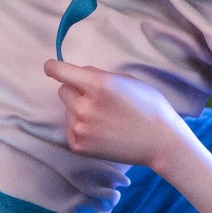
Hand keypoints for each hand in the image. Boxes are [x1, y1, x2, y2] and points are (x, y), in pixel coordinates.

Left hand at [43, 61, 185, 171]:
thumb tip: (78, 74)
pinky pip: (70, 128)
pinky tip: (102, 131)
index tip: (51, 67)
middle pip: (63, 90)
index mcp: (98, 85)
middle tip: (98, 99)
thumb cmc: (148, 106)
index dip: (53, 67)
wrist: (160, 142)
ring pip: (68, 110)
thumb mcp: (126, 80)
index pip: (59, 71)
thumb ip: (99, 75)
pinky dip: (81, 127)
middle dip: (76, 90)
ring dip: (79, 110)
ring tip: (105, 118)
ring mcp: (80, 128)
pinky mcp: (79, 145)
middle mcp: (85, 107)